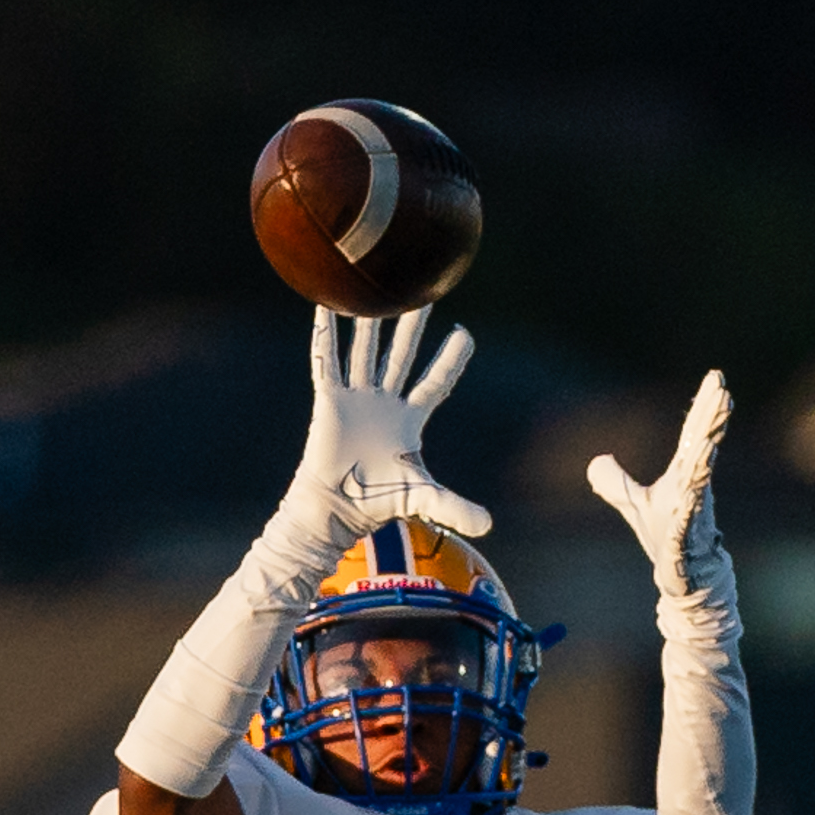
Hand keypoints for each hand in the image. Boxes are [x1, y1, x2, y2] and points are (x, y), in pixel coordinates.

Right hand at [292, 307, 490, 545]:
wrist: (337, 510)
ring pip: (366, 351)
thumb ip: (455, 508)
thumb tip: (489, 525)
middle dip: (413, 326)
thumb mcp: (423, 500)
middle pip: (402, 356)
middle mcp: (384, 404)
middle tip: (424, 291)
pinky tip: (325, 305)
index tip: (464, 333)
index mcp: (409, 421)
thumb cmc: (377, 504)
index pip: (435, 383)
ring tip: (378, 288)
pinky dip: (325, 334)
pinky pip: (327, 361)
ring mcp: (357, 400)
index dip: (450, 360)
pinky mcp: (331, 401)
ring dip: (371, 322)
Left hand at [587, 370, 732, 597]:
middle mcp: (693, 488)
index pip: (695, 432)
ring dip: (706, 454)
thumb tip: (596, 461)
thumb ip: (616, 482)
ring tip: (712, 432)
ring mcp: (692, 513)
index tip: (716, 376)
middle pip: (704, 445)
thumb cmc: (666, 540)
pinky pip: (688, 518)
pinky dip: (691, 503)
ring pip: (701, 477)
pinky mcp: (685, 539)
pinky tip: (693, 488)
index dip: (704, 405)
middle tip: (723, 389)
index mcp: (685, 474)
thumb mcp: (633, 505)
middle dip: (713, 418)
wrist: (684, 580)